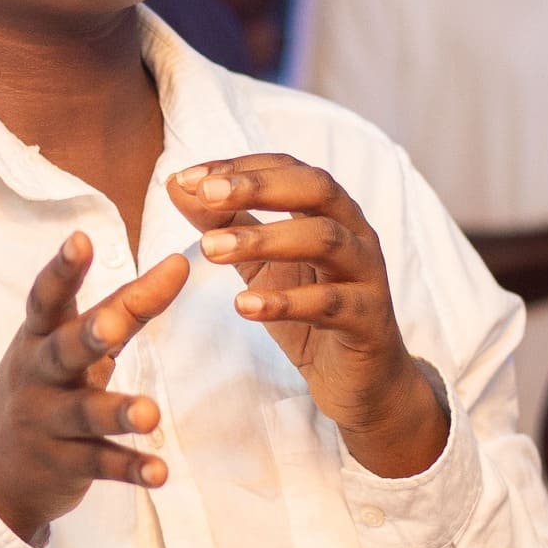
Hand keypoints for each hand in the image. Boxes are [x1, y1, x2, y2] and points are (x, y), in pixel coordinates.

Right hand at [0, 232, 189, 543]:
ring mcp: (49, 422)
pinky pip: (101, 464)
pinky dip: (130, 469)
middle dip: (88, 337)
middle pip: (64, 352)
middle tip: (112, 326)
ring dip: (119, 411)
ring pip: (85, 413)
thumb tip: (177, 265)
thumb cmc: (44, 385)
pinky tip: (160, 473)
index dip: (63, 269)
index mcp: (39, 338)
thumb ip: (124, 307)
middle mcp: (40, 376)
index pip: (48, 298)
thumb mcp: (67, 343)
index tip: (80, 239)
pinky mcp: (65, 463)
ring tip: (151, 413)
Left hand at [170, 154, 446, 478]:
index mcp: (331, 212)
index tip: (190, 177)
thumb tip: (178, 183)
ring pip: (325, 240)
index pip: (289, 169)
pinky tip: (243, 305)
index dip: (241, 167)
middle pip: (316, 189)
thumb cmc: (310, 309)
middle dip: (259, 187)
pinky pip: (330, 304)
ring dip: (264, 240)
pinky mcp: (368, 320)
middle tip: (206, 194)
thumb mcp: (261, 264)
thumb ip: (226, 224)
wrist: (362, 380)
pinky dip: (285, 302)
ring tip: (211, 249)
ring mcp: (368, 274)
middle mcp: (355, 233)